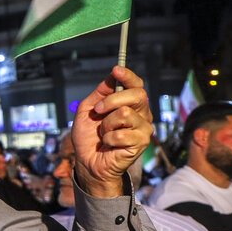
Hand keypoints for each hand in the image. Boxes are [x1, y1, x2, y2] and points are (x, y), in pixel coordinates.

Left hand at [70, 66, 152, 198]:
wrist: (88, 161)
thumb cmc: (89, 136)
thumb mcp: (88, 110)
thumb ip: (100, 93)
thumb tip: (112, 75)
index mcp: (130, 104)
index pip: (136, 85)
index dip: (128, 76)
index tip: (116, 70)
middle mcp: (141, 114)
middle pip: (137, 95)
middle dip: (111, 100)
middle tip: (98, 111)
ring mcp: (144, 128)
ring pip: (126, 113)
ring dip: (107, 124)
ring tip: (104, 133)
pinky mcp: (141, 143)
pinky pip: (121, 133)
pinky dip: (108, 138)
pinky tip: (109, 144)